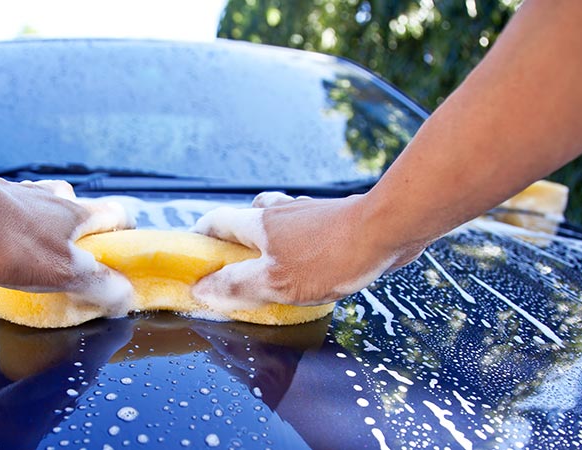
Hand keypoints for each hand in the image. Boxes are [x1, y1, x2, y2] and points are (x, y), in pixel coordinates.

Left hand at [0, 177, 133, 306]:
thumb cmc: (8, 242)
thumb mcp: (62, 273)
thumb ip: (98, 284)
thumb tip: (125, 296)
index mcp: (78, 213)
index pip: (118, 215)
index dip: (124, 236)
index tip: (119, 259)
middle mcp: (55, 198)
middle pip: (82, 214)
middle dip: (82, 240)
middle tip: (72, 267)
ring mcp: (23, 197)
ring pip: (47, 211)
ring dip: (48, 232)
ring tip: (37, 260)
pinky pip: (15, 215)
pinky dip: (17, 230)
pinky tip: (3, 249)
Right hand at [191, 192, 424, 306]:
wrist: (387, 230)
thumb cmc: (330, 257)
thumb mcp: (276, 282)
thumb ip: (236, 286)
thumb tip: (201, 289)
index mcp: (258, 224)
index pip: (216, 221)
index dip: (201, 236)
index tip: (194, 253)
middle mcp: (280, 211)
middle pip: (248, 217)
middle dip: (237, 237)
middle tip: (235, 262)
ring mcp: (309, 212)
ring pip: (279, 219)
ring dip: (271, 237)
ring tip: (275, 264)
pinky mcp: (335, 220)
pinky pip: (307, 228)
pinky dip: (300, 241)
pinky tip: (313, 261)